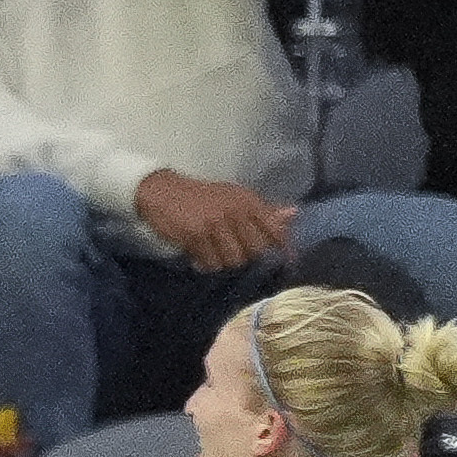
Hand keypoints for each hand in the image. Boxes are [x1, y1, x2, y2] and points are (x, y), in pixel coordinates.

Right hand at [130, 169, 294, 272]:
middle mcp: (235, 211)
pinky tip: (199, 256)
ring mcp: (215, 224)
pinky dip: (206, 264)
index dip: (283, 249)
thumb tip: (294, 214)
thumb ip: (263, 210)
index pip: (276, 230)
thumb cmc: (202, 197)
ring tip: (214, 254)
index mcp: (248, 201)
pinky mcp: (195, 236)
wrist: (162, 192)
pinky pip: (211, 263)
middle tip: (234, 253)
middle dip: (247, 257)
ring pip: (234, 261)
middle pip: (256, 251)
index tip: (286, 262)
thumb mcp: (235, 198)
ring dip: (224, 262)